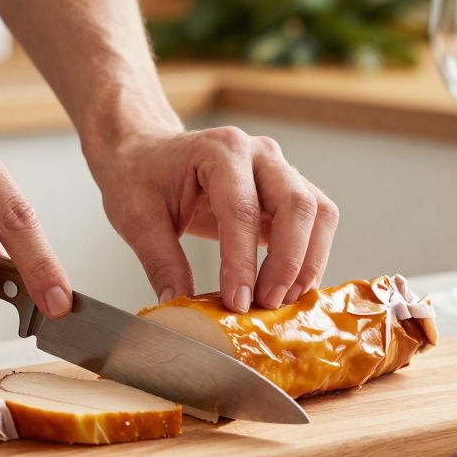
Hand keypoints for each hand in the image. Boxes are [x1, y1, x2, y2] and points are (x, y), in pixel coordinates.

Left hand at [86, 126, 338, 312]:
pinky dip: (310, 256)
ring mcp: (279, 168)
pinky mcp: (287, 190)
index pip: (242, 210)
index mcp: (219, 151)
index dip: (243, 261)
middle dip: (288, 262)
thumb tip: (179, 306)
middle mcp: (259, 153)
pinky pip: (316, 221)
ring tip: (282, 300)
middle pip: (297, 205)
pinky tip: (289, 287)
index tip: (238, 302)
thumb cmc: (140, 177)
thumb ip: (161, 262)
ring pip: (318, 212)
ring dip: (308, 261)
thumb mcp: (138, 219)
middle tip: (265, 304)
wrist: (146, 152)